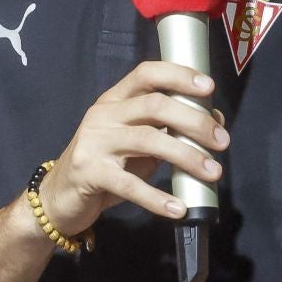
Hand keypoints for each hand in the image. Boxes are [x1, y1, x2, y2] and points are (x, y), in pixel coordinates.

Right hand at [38, 60, 229, 238]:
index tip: (208, 87)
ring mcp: (95, 142)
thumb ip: (169, 129)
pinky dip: (158, 198)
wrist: (59, 196)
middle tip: (222, 141)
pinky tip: (178, 207)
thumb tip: (214, 120)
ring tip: (212, 172)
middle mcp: (104, 114)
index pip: (147, 74)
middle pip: (155, 106)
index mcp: (115, 100)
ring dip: (186, 157)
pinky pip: (130, 185)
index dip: (178, 75)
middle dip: (194, 121)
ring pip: (148, 140)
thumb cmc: (105, 165)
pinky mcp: (90, 173)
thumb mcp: (136, 142)